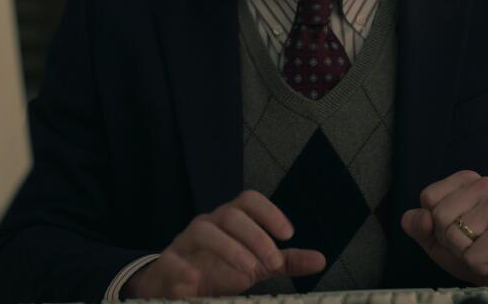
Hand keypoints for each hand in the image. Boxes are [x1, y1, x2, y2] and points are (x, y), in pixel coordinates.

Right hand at [123, 190, 325, 298]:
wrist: (173, 285)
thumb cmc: (217, 269)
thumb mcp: (255, 264)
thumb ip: (285, 261)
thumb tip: (321, 260)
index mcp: (229, 221)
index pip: (248, 200)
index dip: (269, 212)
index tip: (288, 234)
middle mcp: (207, 224)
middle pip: (230, 215)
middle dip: (256, 237)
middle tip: (273, 263)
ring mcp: (184, 243)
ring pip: (202, 230)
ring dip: (229, 249)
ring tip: (248, 273)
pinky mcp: (166, 265)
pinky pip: (172, 262)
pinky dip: (184, 271)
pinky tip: (195, 282)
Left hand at [401, 170, 487, 286]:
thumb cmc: (471, 251)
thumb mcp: (434, 238)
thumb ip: (417, 224)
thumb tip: (422, 217)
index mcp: (465, 179)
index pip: (428, 198)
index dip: (435, 223)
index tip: (456, 230)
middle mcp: (485, 185)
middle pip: (440, 216)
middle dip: (449, 240)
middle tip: (471, 244)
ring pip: (454, 236)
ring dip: (464, 254)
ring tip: (484, 251)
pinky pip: (472, 255)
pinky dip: (478, 266)